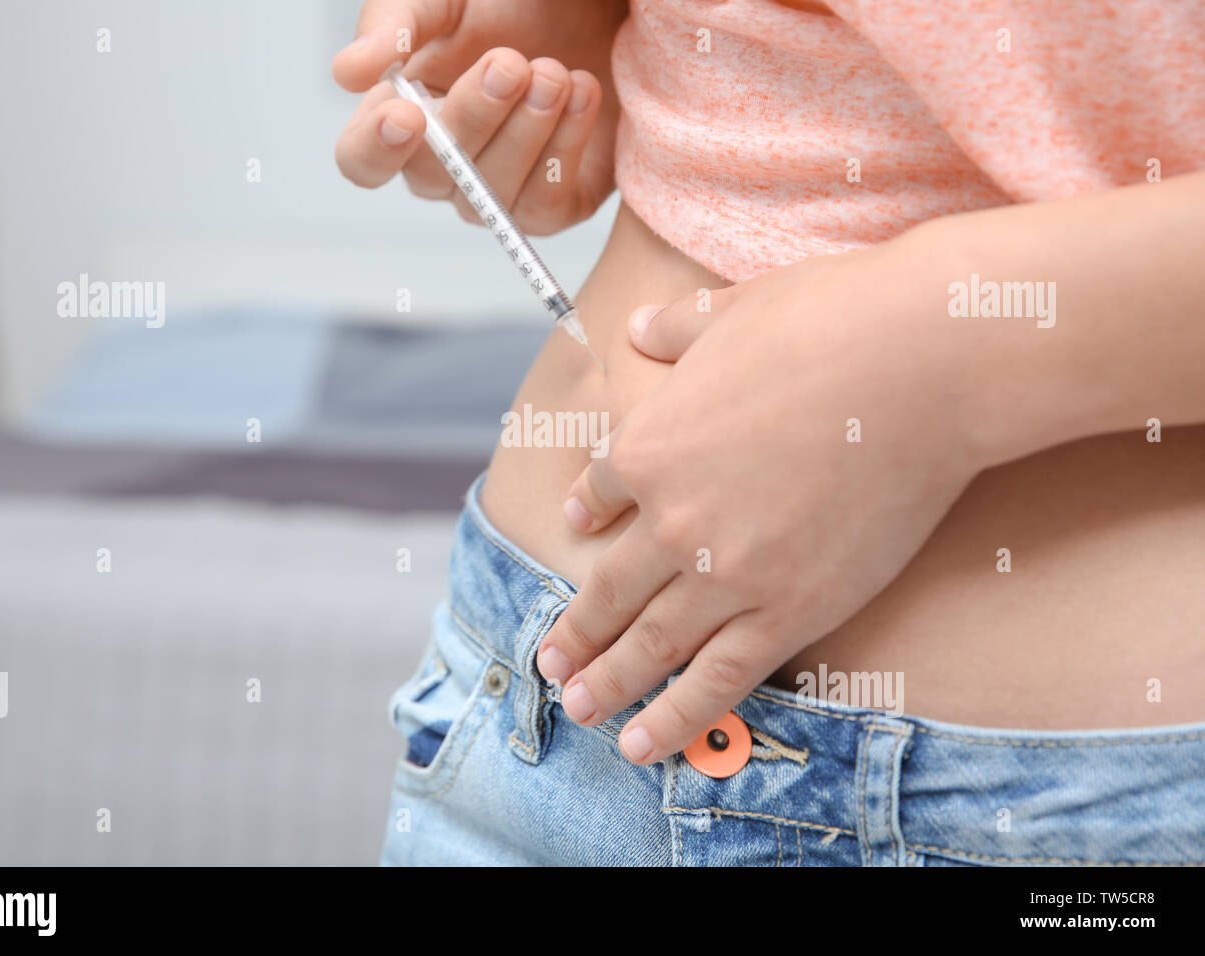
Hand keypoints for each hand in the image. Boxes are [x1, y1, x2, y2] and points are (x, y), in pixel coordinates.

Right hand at [332, 0, 624, 234]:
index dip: (375, 148)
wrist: (595, 9)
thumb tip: (346, 72)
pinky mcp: (553, 206)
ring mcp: (496, 193)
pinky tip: (581, 94)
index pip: (362, 159)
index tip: (405, 115)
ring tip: (554, 74)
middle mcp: (444, 167)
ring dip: (525, 132)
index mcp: (403, 115)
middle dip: (473, 118)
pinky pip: (543, 208)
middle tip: (510, 63)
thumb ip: (397, 22)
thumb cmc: (511, 4)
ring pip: (490, 198)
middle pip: (433, 178)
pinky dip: (563, 150)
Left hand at [536, 238, 983, 762]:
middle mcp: (671, 521)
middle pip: (608, 589)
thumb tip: (642, 325)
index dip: (585, 512)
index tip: (576, 528)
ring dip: (609, 683)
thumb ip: (676, 330)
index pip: (601, 491)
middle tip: (551, 666)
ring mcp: (726, 574)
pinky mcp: (790, 612)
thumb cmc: (829, 322)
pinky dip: (675, 717)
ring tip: (582, 709)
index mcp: (649, 445)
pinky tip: (643, 744)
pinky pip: (717, 679)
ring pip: (651, 645)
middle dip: (575, 634)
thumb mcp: (728, 311)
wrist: (918, 363)